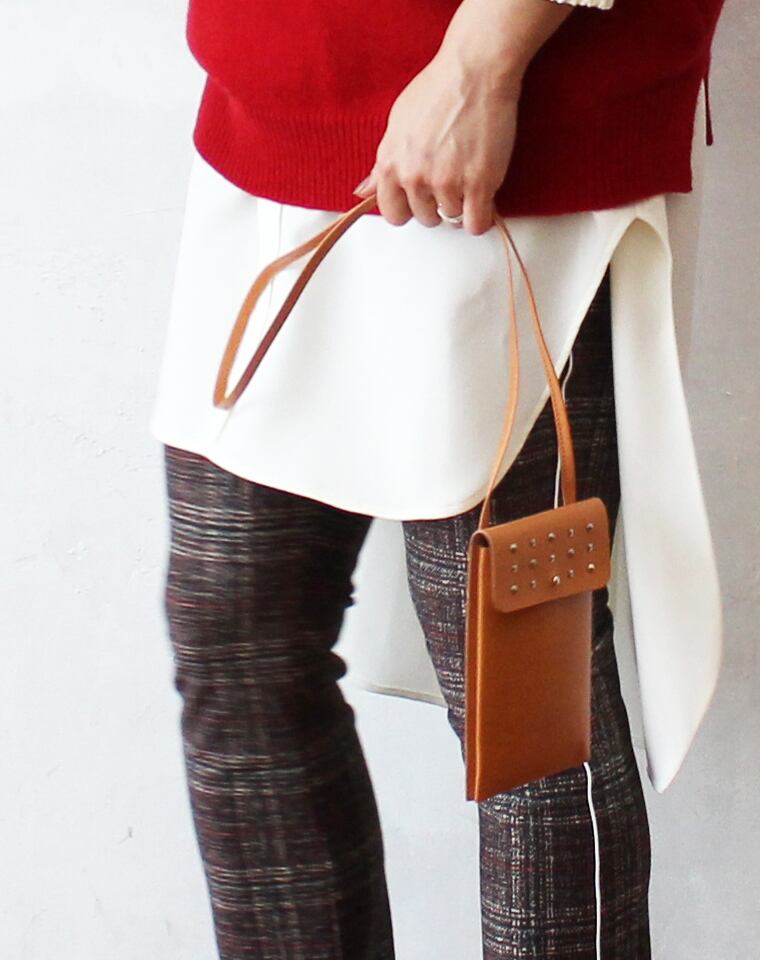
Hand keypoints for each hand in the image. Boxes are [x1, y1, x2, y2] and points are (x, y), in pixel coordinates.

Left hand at [352, 50, 520, 236]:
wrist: (475, 72)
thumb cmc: (438, 90)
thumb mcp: (397, 124)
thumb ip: (382, 165)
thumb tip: (364, 191)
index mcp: (391, 164)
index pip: (392, 213)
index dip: (408, 208)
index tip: (420, 200)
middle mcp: (415, 177)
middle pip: (425, 218)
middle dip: (437, 205)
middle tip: (450, 179)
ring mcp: (447, 183)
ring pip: (452, 218)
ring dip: (462, 203)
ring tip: (468, 173)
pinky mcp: (478, 184)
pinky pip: (476, 224)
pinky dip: (481, 217)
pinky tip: (483, 199)